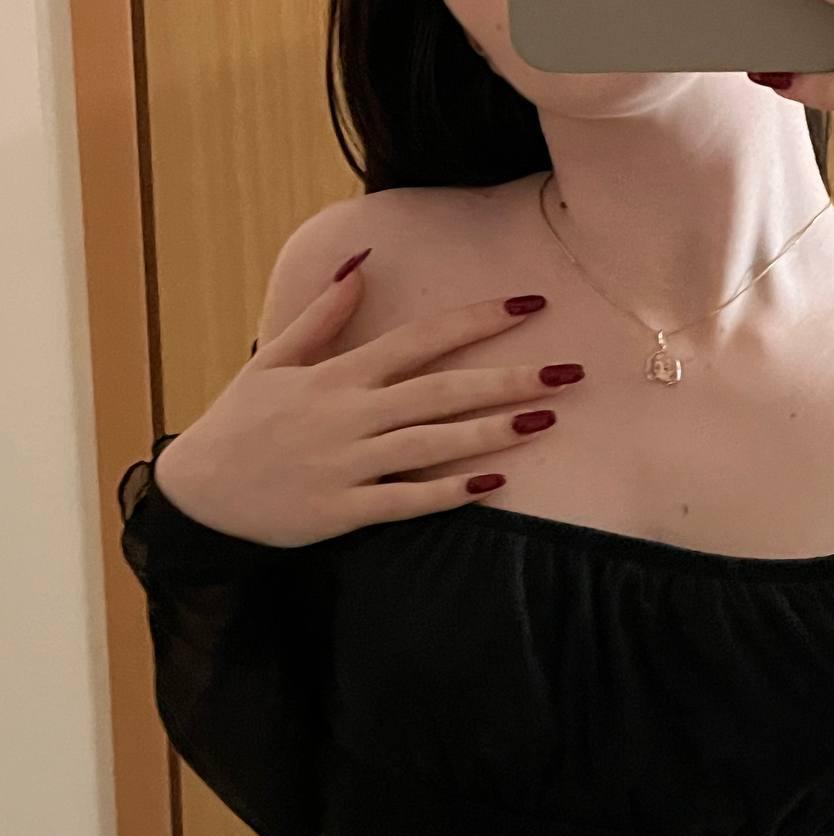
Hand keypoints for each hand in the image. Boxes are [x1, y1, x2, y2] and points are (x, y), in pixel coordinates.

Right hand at [153, 264, 584, 547]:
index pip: (420, 338)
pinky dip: (448, 493)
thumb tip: (361, 262)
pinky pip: (406, 501)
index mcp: (338, 375)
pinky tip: (494, 484)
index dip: (477, 321)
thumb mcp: (273, 359)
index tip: (529, 306)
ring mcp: (349, 464)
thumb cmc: (240, 422)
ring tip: (546, 420)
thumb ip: (323, 315)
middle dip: (508, 378)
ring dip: (491, 432)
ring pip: (433, 444)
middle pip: (442, 390)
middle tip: (568, 371)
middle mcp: (350, 414)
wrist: (198, 494)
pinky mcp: (345, 510)